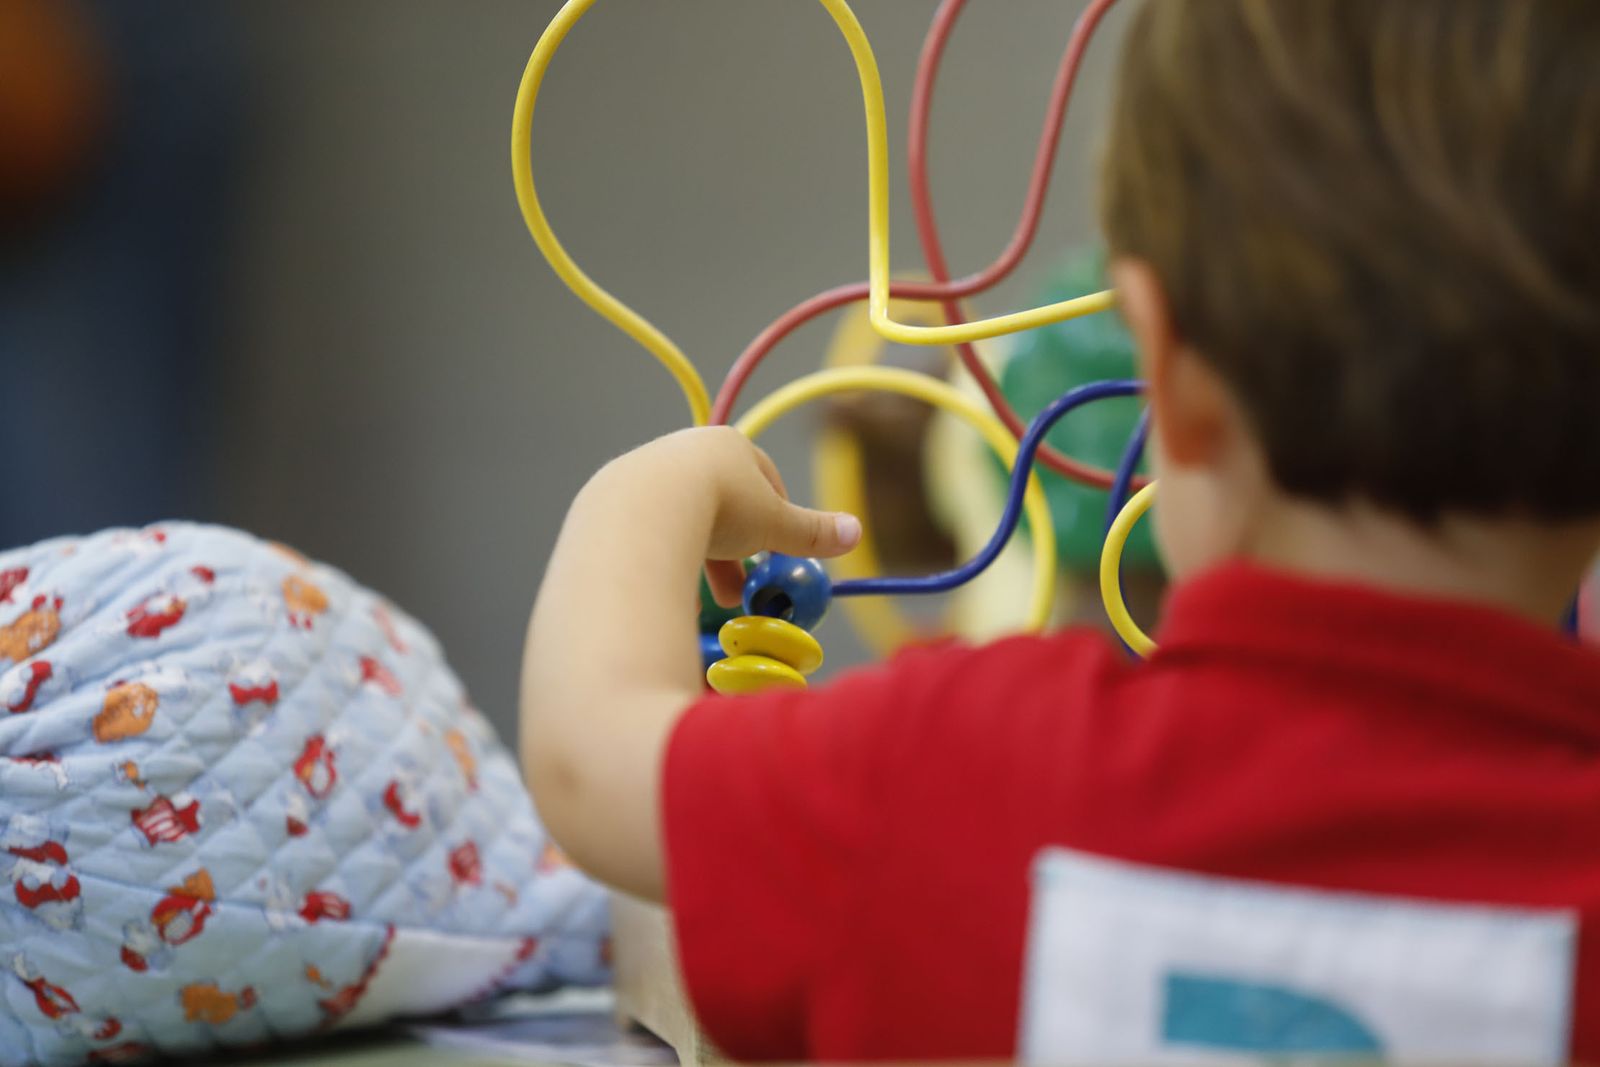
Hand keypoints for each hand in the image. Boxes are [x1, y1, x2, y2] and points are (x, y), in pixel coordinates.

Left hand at [609, 427, 861, 606]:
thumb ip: (812, 531)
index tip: (775, 556)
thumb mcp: (775, 525)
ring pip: (685, 520)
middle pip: (722, 504)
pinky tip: (673, 584)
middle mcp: (686, 450)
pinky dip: (667, 558)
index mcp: (729, 445)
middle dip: (737, 550)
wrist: (640, 511)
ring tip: (712, 599)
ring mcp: (647, 472)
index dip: (775, 522)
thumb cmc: (718, 508)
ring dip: (704, 559)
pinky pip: (651, 533)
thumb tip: (854, 533)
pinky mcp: (616, 500)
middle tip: (741, 590)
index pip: (764, 480)